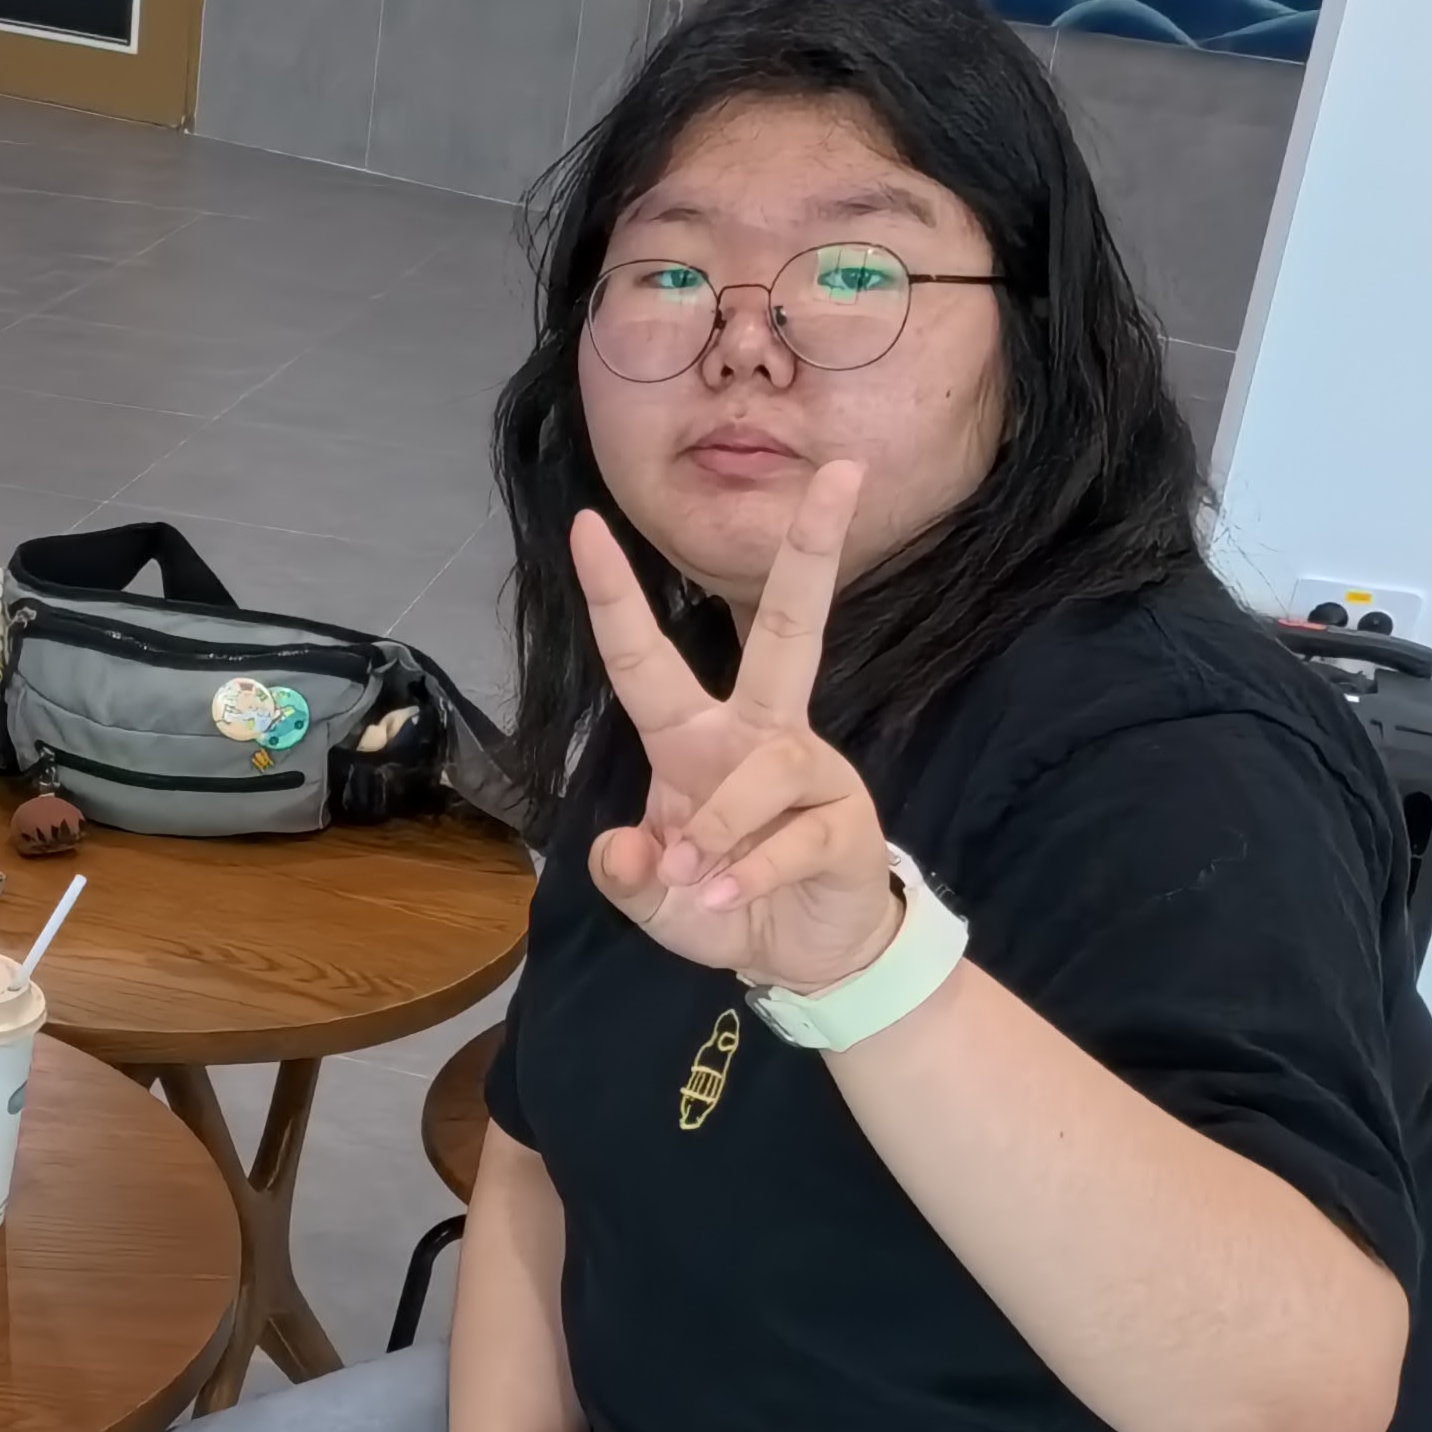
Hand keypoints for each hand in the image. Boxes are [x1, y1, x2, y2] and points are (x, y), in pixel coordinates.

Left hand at [569, 460, 902, 993]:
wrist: (801, 956)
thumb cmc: (720, 900)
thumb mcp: (654, 900)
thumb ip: (628, 877)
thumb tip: (626, 848)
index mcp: (695, 738)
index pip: (646, 658)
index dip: (615, 595)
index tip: (584, 524)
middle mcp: (758, 736)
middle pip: (787, 630)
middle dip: (810, 552)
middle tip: (839, 474)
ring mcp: (811, 773)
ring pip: (767, 764)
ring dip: (721, 823)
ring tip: (696, 876)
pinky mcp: (846, 823)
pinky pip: (795, 836)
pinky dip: (752, 873)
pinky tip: (728, 899)